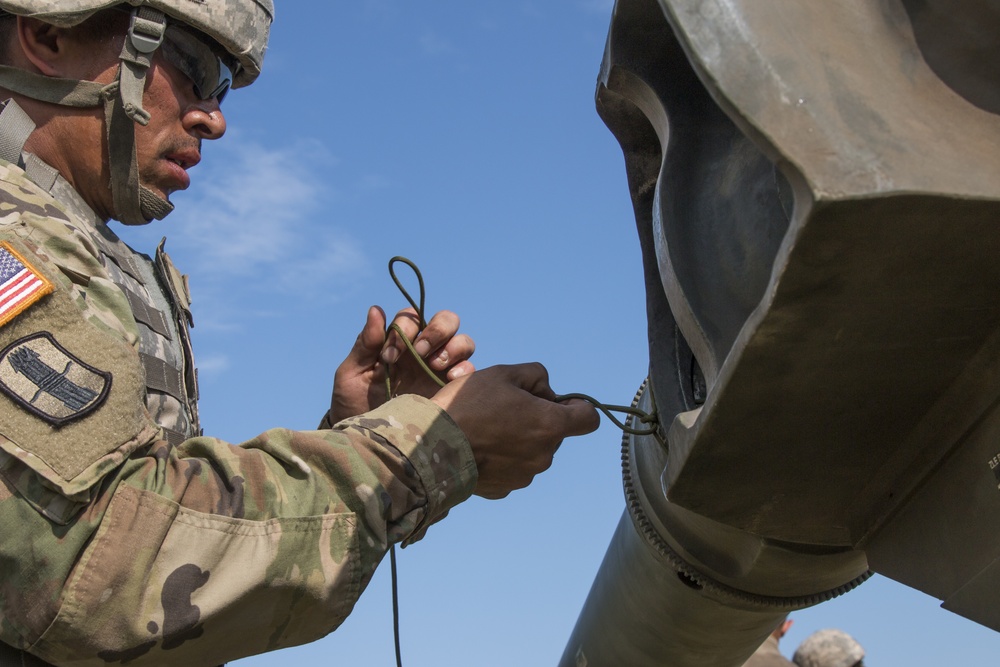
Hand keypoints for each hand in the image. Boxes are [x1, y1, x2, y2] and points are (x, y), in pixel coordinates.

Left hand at [329, 305, 475, 422]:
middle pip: (446, 321)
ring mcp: (441, 371)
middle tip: (419, 352)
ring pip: (463, 341)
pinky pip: (470, 371)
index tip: (388, 357)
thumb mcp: (352, 374)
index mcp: (399, 343)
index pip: (412, 317)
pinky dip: (464, 369)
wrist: (369, 443)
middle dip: (437, 330)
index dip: (404, 328)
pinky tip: (449, 380)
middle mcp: (424, 352)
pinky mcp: (452, 392)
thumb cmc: (353, 406)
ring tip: (435, 365)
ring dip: (453, 347)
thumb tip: (376, 309)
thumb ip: (365, 344)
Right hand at [430, 363, 599, 498]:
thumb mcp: (504, 373)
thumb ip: (536, 375)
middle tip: (506, 407)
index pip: (590, 418)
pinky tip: (480, 447)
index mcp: (550, 425)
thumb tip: (546, 391)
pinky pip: (514, 468)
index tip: (558, 401)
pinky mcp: (506, 489)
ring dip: (521, 439)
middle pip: (555, 433)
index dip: (577, 406)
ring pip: (534, 451)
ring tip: (488, 428)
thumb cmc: (468, 405)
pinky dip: (504, 458)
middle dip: (539, 419)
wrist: (431, 446)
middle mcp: (544, 455)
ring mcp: (526, 475)